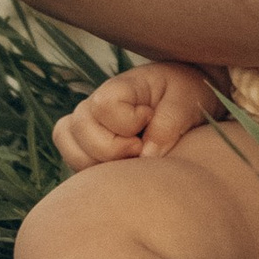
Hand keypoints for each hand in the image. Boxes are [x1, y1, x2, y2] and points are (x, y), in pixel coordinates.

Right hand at [52, 60, 222, 172]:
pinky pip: (73, 161)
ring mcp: (87, 125)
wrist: (183, 102)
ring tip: (129, 159)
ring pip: (71, 148)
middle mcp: (95, 104)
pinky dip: (91, 171)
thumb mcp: (187, 102)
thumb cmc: (185, 95)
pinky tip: (119, 168)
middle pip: (79, 128)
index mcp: (121, 86)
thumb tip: (145, 155)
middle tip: (140, 148)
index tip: (149, 120)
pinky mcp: (86, 146)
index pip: (103, 105)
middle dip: (112, 149)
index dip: (127, 122)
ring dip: (99, 163)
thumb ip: (168, 124)